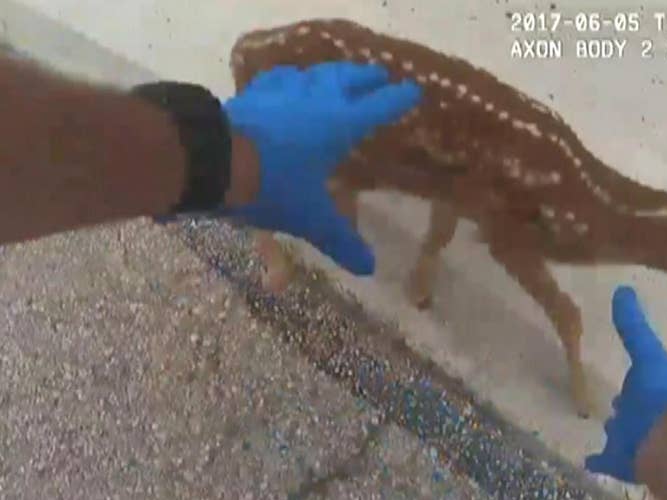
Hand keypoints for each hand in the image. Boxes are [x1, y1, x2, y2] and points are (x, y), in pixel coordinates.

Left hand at [221, 63, 421, 274]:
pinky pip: (279, 78)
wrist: (214, 162)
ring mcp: (283, 91)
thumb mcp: (311, 218)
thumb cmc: (274, 187)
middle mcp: (316, 99)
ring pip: (314, 72)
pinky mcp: (253, 93)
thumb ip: (341, 240)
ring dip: (329, 72)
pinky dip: (290, 78)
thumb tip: (369, 268)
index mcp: (340, 124)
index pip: (379, 106)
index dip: (398, 99)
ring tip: (335, 75)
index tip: (413, 91)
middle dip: (366, 76)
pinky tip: (286, 82)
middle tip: (379, 74)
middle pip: (348, 78)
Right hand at [584, 286, 666, 482]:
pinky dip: (599, 459)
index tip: (627, 379)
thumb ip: (635, 325)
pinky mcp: (621, 460)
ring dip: (616, 429)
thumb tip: (624, 289)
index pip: (639, 383)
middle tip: (615, 401)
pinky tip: (589, 460)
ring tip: (605, 425)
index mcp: (649, 391)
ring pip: (621, 433)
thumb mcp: (646, 351)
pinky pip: (607, 460)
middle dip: (625, 405)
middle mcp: (643, 415)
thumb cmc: (657, 391)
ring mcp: (633, 440)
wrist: (665, 436)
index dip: (633, 382)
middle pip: (631, 409)